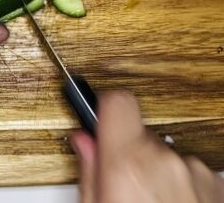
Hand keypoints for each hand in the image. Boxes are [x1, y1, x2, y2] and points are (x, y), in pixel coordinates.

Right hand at [71, 91, 223, 202]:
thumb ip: (88, 172)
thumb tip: (83, 142)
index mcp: (128, 165)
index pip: (116, 101)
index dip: (102, 104)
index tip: (97, 115)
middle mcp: (164, 161)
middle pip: (137, 131)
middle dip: (126, 150)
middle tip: (119, 183)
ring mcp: (193, 171)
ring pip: (162, 152)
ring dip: (153, 169)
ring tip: (146, 201)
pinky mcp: (214, 184)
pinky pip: (185, 169)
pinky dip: (176, 183)